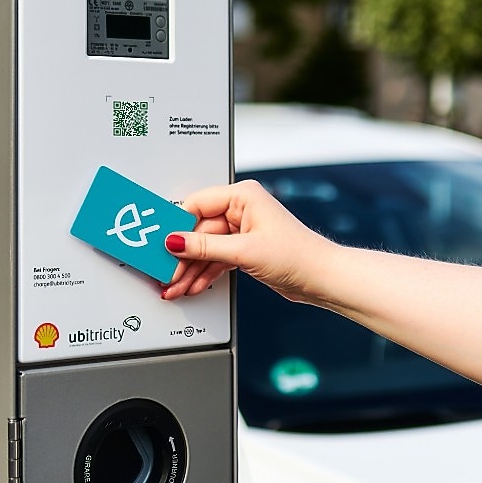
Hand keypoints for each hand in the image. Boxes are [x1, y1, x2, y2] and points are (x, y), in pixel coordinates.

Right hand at [162, 180, 336, 303]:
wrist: (321, 279)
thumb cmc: (298, 255)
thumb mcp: (245, 251)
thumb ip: (205, 247)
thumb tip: (175, 242)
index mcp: (243, 196)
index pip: (197, 205)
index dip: (177, 226)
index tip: (161, 242)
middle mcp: (241, 209)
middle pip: (199, 231)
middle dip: (182, 256)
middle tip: (166, 272)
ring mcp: (242, 231)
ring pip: (206, 249)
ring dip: (190, 269)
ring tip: (175, 286)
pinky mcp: (245, 250)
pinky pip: (216, 259)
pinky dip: (205, 273)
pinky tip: (192, 285)